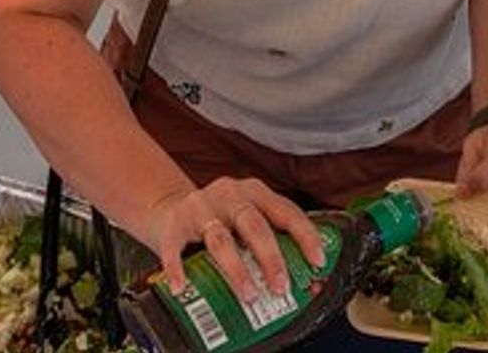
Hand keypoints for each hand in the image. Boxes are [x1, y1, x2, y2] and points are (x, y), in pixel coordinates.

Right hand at [141, 176, 325, 301]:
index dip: (305, 236)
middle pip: (255, 225)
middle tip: (281, 287)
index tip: (318, 262)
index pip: (286, 211)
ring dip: (237, 270)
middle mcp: (230, 195)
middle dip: (271, 258)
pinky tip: (182, 287)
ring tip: (248, 295)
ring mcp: (200, 207)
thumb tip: (307, 284)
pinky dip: (178, 268)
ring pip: (221, 239)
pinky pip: (175, 247)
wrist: (169, 208)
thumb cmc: (220, 221)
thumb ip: (270, 242)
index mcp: (255, 192)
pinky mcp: (173, 223)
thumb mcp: (247, 222)